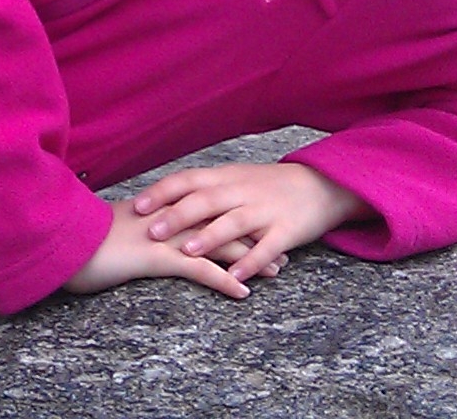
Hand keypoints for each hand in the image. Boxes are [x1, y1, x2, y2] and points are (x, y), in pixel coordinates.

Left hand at [106, 161, 368, 296]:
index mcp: (225, 178)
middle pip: (206, 201)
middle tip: (152, 231)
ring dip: (210, 237)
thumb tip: (161, 199)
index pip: (187, 180)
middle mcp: (242, 191)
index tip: (137, 206)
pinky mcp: (287, 231)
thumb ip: (202, 189)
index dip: (162, 193)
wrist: (320, 185)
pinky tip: (234, 278)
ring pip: (234, 222)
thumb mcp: (234, 179)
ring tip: (187, 253)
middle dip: (177, 216)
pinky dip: (250, 262)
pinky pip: (267, 247)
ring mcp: (265, 210)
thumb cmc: (268, 186)